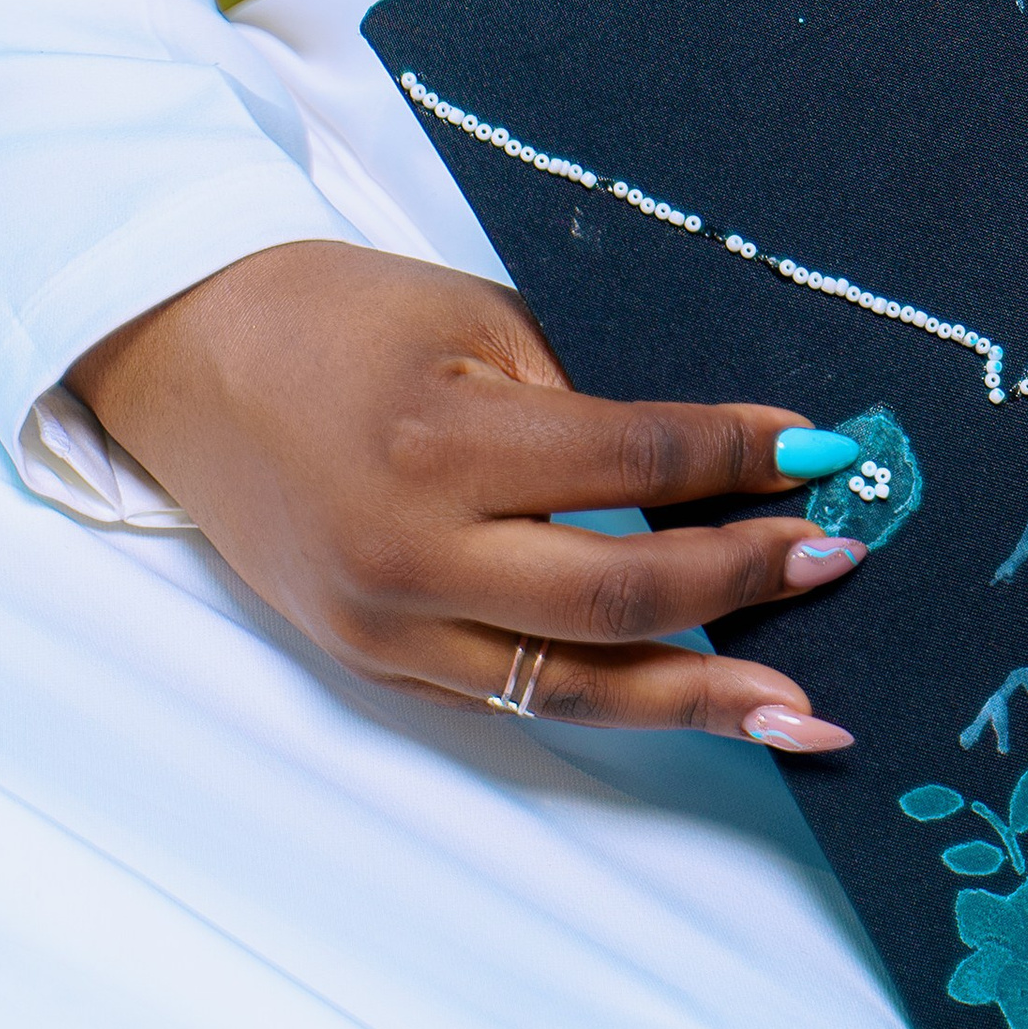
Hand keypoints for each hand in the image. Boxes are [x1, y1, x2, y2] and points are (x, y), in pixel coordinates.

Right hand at [67, 242, 859, 747]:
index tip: (825, 451)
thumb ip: (585, 407)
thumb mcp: (477, 322)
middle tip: (839, 559)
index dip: (740, 459)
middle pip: (619, 597)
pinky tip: (692, 703)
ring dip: (700, 698)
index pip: (636, 465)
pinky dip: (612, 699)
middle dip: (744, 580)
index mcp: (444, 445)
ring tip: (803, 712)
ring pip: (573, 685)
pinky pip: (515, 695)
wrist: (188, 365)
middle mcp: (414, 556)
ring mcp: (389, 627)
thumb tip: (717, 466)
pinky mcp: (375, 662)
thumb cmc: (342, 317)